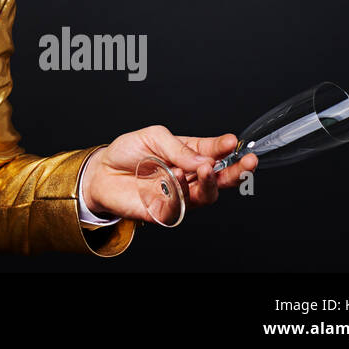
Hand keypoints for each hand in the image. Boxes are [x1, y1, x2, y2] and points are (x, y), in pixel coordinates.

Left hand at [80, 126, 257, 222]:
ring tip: (206, 168)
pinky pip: (182, 206)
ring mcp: (180, 195)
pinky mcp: (167, 211)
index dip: (226, 148)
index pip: (215, 151)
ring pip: (207, 195)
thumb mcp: (153, 137)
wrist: (101, 172)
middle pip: (220, 178)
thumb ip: (179, 147)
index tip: (235, 142)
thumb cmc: (128, 152)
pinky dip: (182, 192)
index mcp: (189, 154)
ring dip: (211, 182)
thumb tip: (206, 159)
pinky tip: (177, 177)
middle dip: (236, 171)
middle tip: (247, 163)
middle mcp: (189, 176)